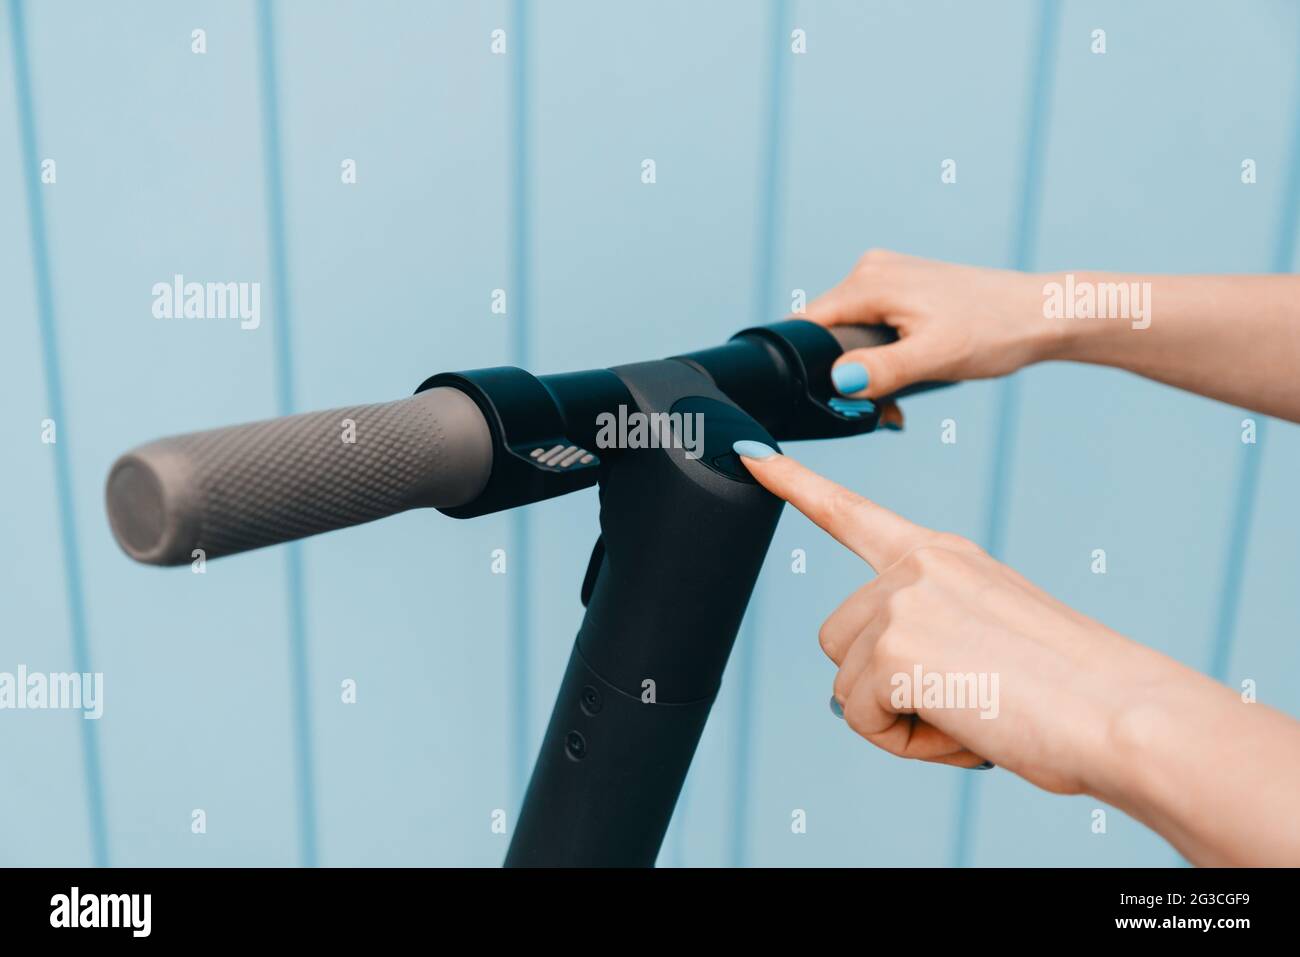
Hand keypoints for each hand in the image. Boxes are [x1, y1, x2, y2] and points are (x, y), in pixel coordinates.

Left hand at [732, 442, 1182, 796]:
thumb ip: (927, 635)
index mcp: (942, 554)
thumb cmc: (1072, 689)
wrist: (1122, 712)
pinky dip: (908, 744)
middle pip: (836, 639)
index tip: (751, 456)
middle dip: (882, 685)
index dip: (796, 486)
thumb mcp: (991, 635)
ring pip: (846, 686)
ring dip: (898, 718)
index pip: (851, 514)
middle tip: (962, 700)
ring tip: (973, 714)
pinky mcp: (891, 648)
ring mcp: (899, 601)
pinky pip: (864, 720)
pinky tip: (965, 729)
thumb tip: (857, 693)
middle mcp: (914, 566)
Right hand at [804, 249, 1054, 397]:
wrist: (1042, 314)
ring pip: (849, 331)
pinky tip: (908, 372)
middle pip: (827, 330)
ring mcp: (887, 276)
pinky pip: (872, 325)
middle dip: (843, 373)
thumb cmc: (995, 331)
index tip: (833, 399)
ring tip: (898, 395)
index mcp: (869, 281)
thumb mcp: (936, 357)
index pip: (807, 325)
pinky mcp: (903, 289)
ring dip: (864, 368)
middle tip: (880, 407)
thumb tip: (839, 380)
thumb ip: (884, 369)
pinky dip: (882, 355)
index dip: (809, 365)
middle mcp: (871, 270)